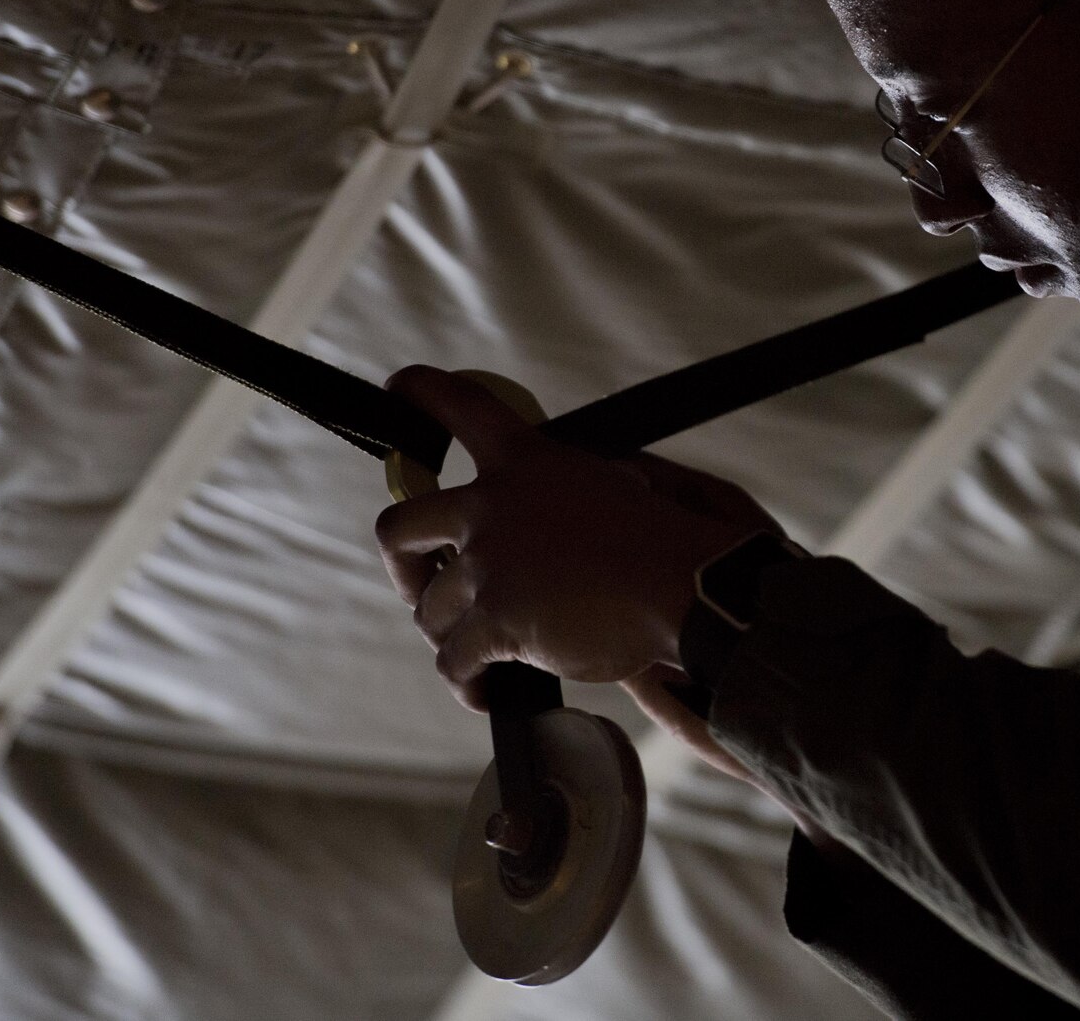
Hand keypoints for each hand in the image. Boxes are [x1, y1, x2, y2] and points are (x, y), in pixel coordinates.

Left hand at [373, 366, 764, 709]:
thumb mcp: (607, 484)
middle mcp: (492, 506)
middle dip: (401, 565)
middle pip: (398, 528)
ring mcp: (489, 565)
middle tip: (420, 583)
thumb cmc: (658, 541)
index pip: (460, 406)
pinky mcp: (496, 622)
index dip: (419, 392)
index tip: (398, 388)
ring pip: (429, 610)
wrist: (682, 585)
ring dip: (448, 634)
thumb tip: (543, 521)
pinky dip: (464, 682)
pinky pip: (454, 661)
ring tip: (478, 653)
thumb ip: (557, 491)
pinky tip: (482, 691)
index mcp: (523, 461)